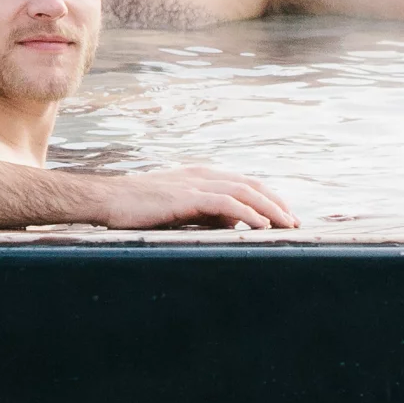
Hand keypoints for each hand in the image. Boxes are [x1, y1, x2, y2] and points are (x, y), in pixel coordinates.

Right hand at [86, 168, 300, 230]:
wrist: (108, 200)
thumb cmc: (138, 209)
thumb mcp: (178, 211)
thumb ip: (205, 214)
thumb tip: (232, 226)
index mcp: (201, 176)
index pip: (245, 184)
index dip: (269, 199)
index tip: (286, 216)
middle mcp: (202, 176)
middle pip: (251, 186)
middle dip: (277, 204)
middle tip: (296, 224)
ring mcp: (195, 184)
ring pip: (244, 192)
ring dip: (270, 209)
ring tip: (287, 226)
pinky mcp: (186, 197)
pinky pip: (225, 203)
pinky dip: (247, 214)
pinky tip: (262, 226)